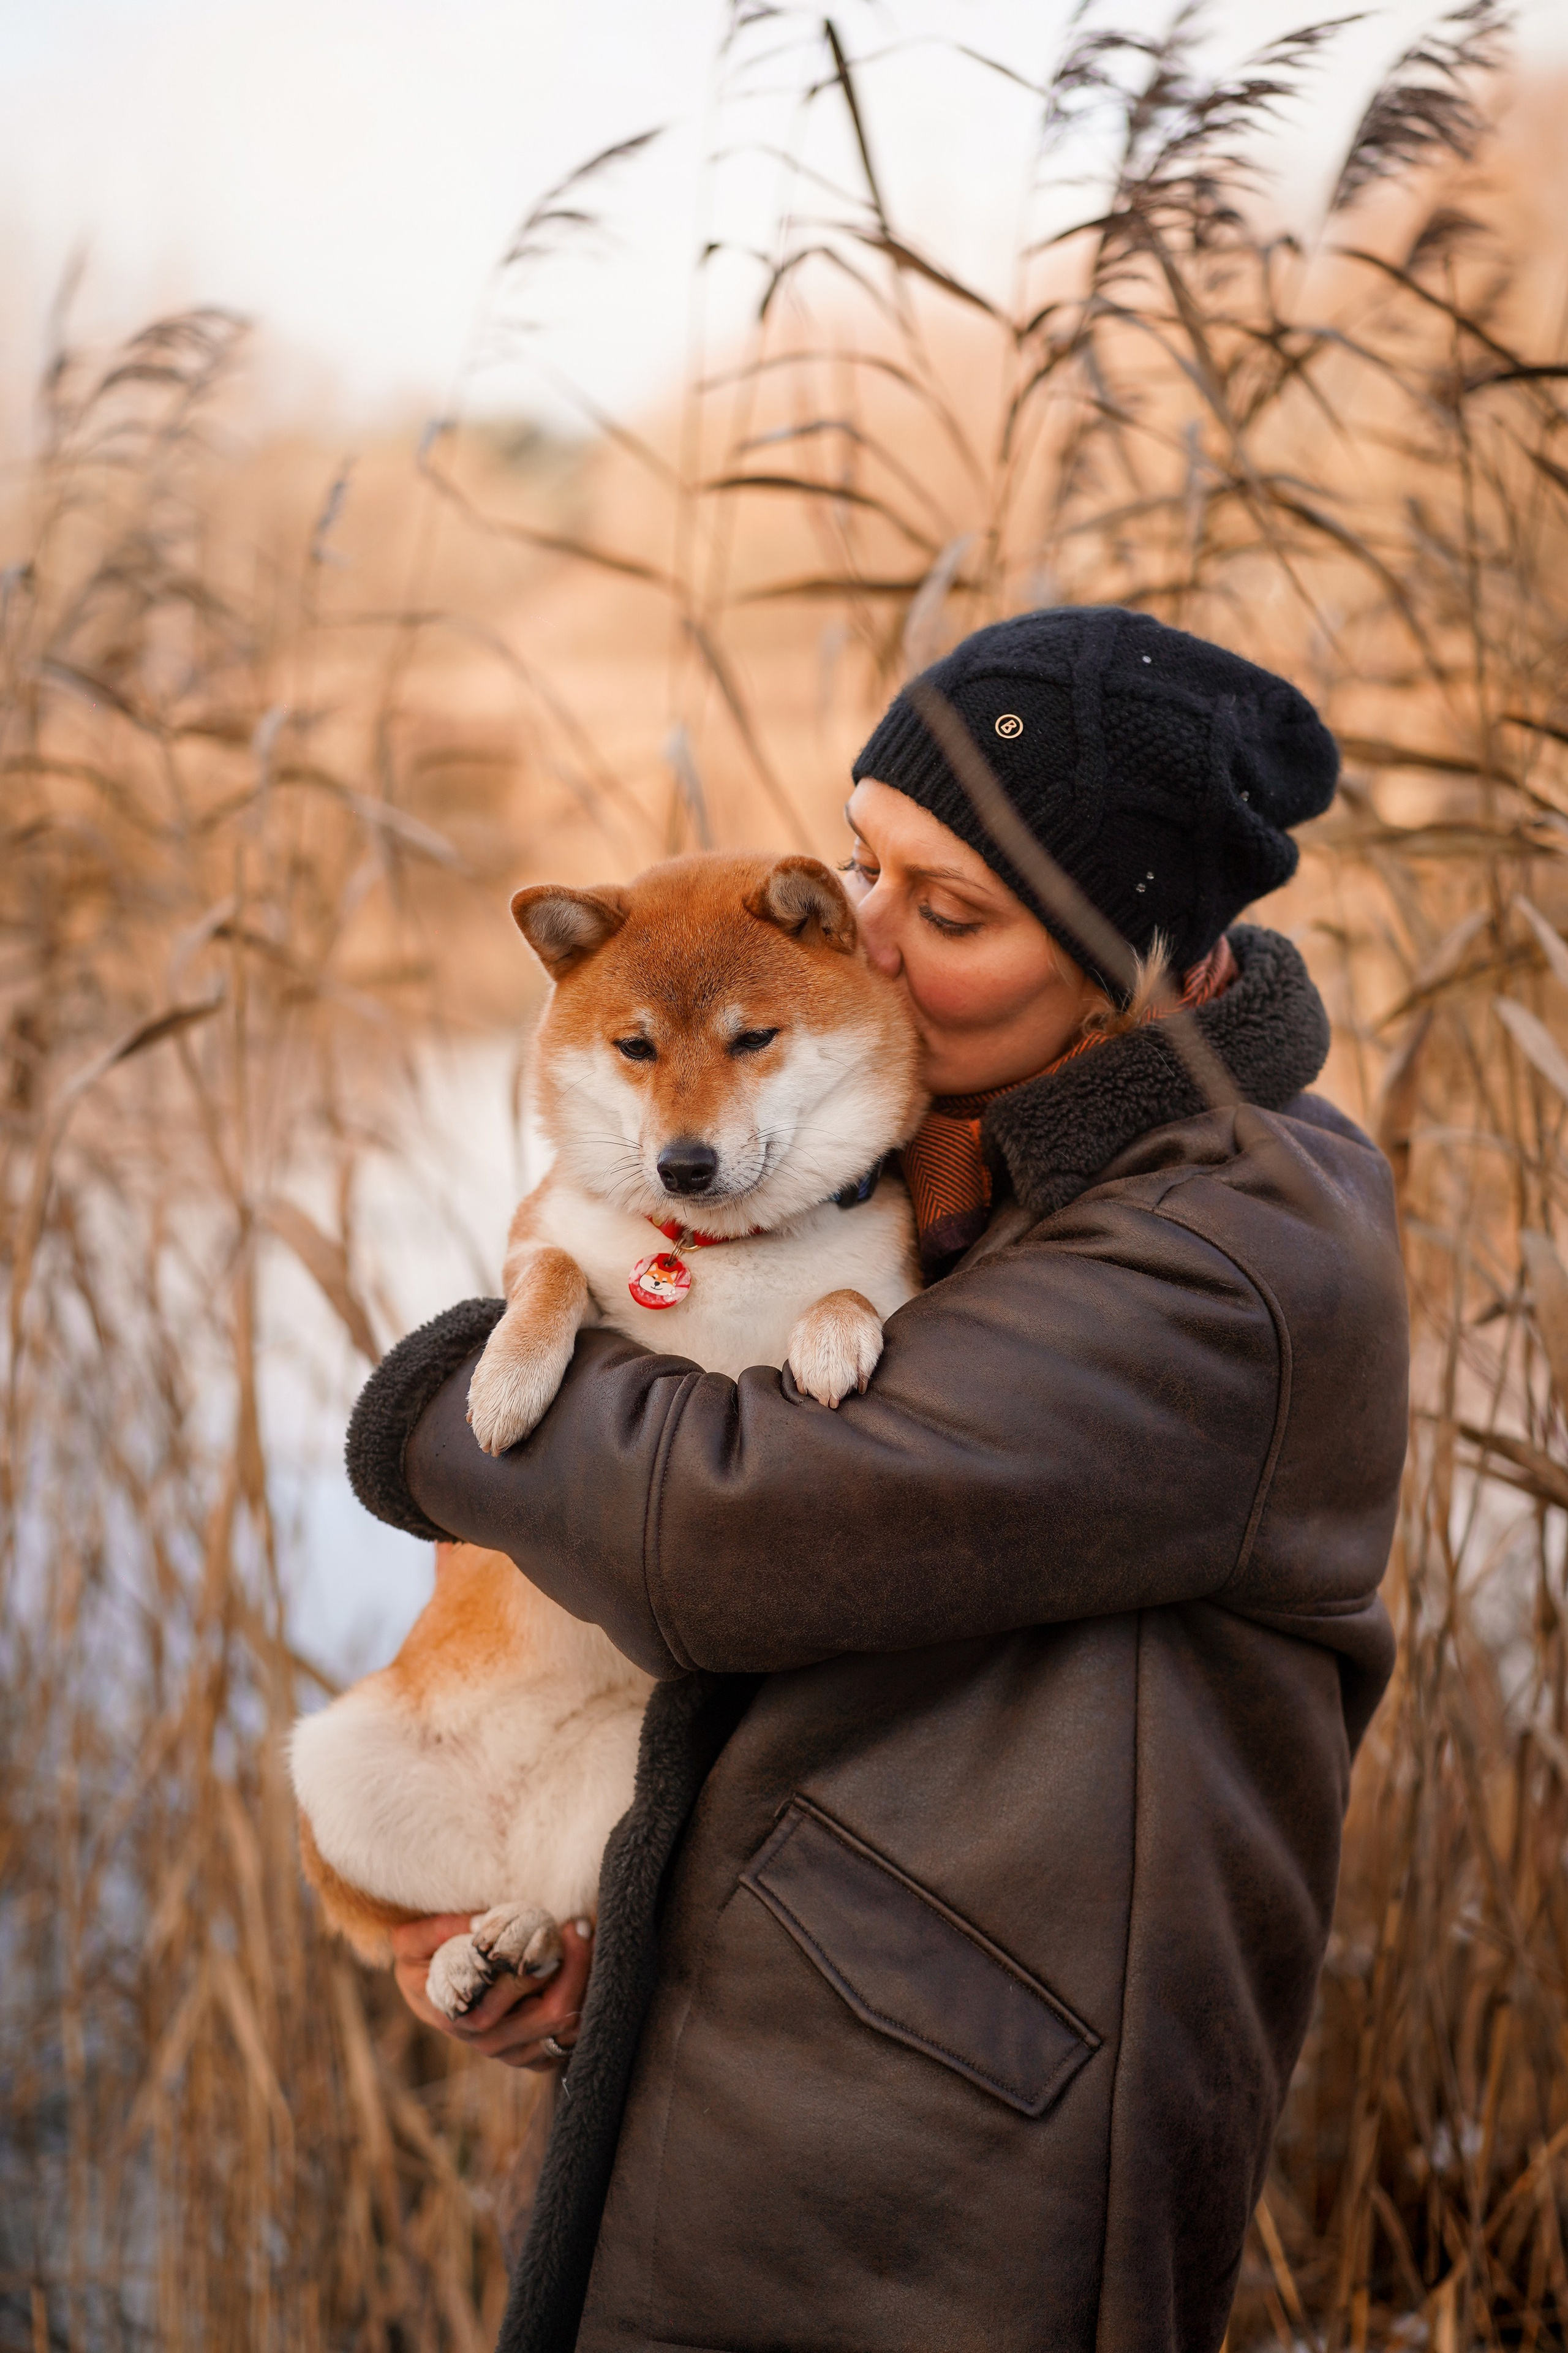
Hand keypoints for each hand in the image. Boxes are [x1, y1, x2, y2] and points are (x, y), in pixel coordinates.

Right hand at [390, 1912, 594, 2068]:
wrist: (422, 1987)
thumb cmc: (421, 1958)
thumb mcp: (412, 1940)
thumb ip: (440, 1929)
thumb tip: (481, 1923)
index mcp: (461, 2015)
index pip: (515, 1995)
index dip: (549, 1961)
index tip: (565, 1923)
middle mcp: (489, 2041)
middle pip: (552, 2015)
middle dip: (577, 1967)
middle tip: (581, 1926)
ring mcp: (512, 2052)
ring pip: (565, 2031)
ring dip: (584, 1987)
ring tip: (584, 1943)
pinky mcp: (529, 2054)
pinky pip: (566, 2043)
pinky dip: (581, 2010)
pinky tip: (582, 1973)